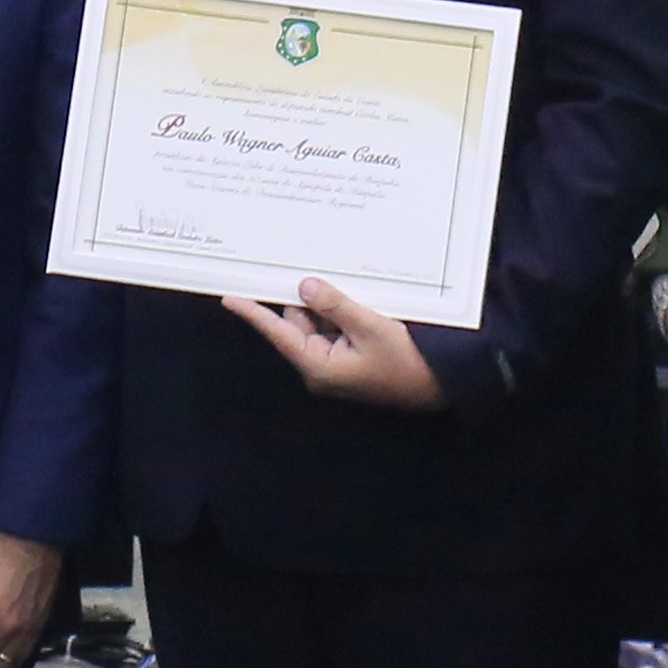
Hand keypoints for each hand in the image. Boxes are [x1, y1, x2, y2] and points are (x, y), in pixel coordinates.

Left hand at [220, 278, 444, 410]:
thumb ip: (334, 305)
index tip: (229, 297)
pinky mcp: (347, 356)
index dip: (254, 313)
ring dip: (332, 306)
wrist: (438, 385)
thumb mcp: (370, 327)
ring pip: (318, 321)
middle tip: (333, 282)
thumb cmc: (406, 364)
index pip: (279, 333)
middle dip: (311, 300)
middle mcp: (319, 365)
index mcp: (318, 365)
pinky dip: (342, 313)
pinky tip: (364, 307)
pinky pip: (334, 327)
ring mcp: (333, 361)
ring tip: (362, 303)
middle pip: (298, 321)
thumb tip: (303, 286)